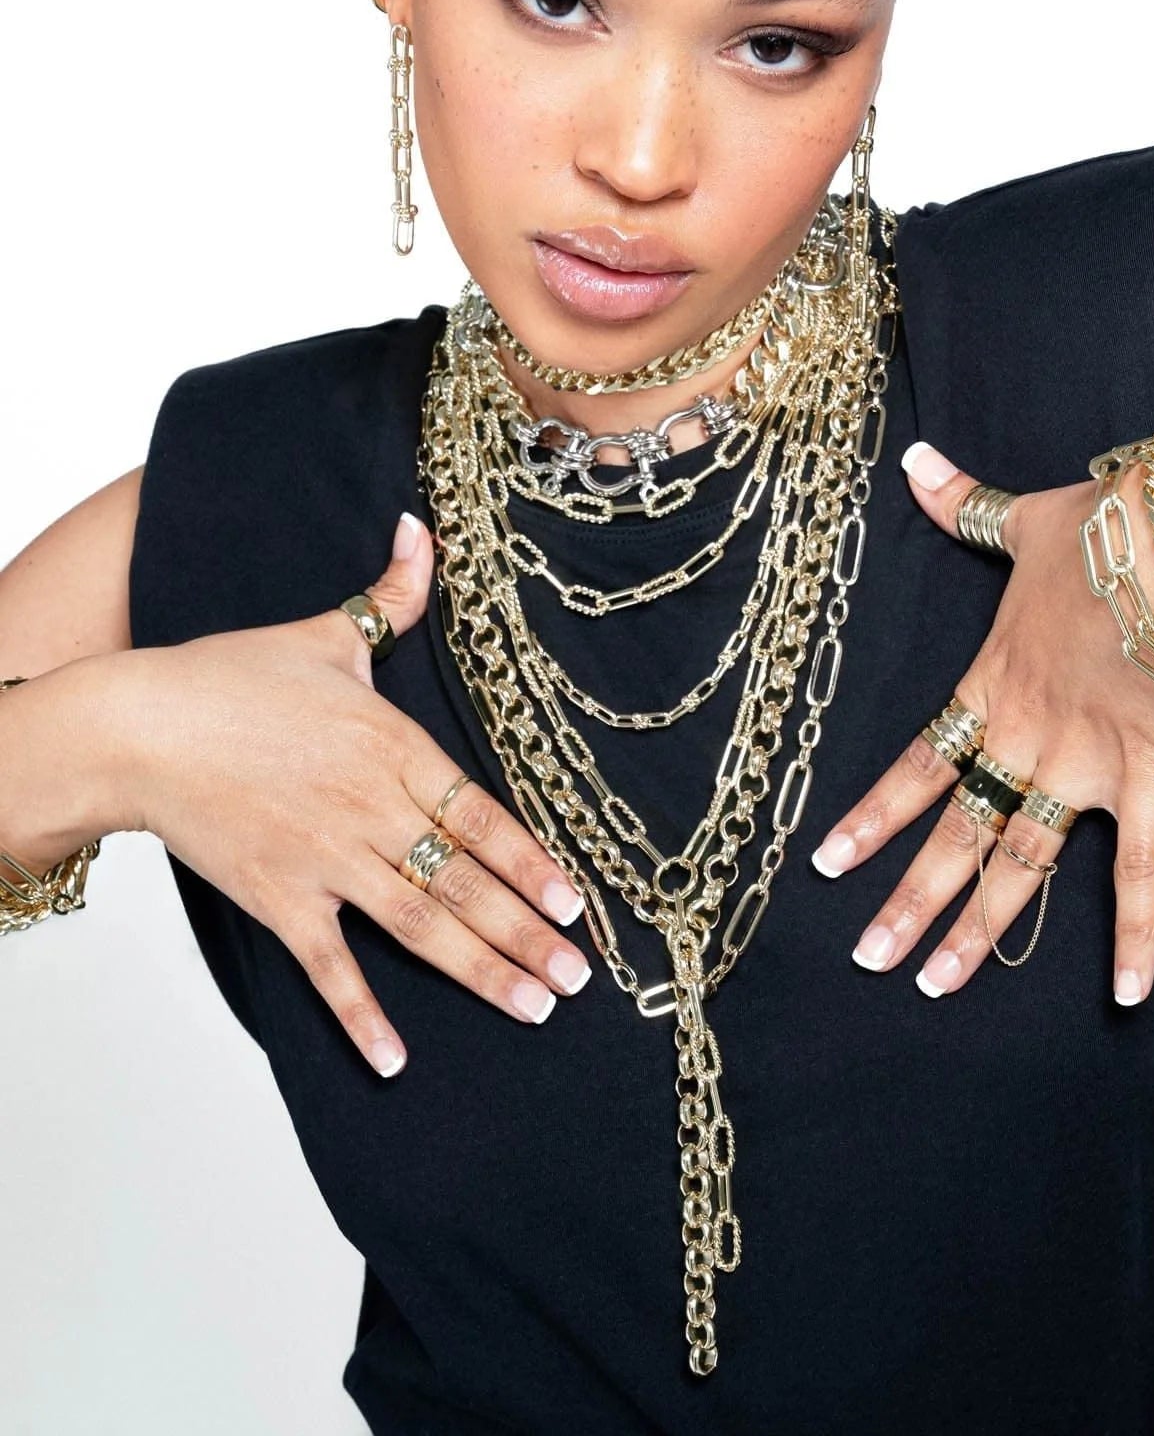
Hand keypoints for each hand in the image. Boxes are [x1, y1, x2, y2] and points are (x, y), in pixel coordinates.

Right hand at [107, 512, 590, 1074]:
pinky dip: (361, 1016)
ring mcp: (325, 861)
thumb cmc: (232, 677)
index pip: (480, 814)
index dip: (533, 860)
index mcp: (392, 748)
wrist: (139, 726)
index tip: (578, 900)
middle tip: (579, 977)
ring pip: (419, 926)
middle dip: (529, 932)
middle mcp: (370, 810)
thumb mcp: (327, 634)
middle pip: (465, 881)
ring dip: (480, 970)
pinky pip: (328, 969)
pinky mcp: (278, 899)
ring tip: (534, 1006)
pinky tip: (395, 1059)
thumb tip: (423, 528)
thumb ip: (392, 596)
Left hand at [808, 442, 1153, 1003]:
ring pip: (1020, 866)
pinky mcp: (1148, 782)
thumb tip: (915, 461)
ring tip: (940, 982)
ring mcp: (1082, 769)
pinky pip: (1139, 874)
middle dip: (909, 901)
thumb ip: (962, 503)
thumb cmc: (1103, 533)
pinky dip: (1135, 936)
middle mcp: (1023, 740)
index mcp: (989, 688)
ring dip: (981, 930)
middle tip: (870, 959)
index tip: (828, 865)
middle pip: (955, 836)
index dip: (871, 820)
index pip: (915, 767)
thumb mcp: (1020, 519)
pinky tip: (1126, 994)